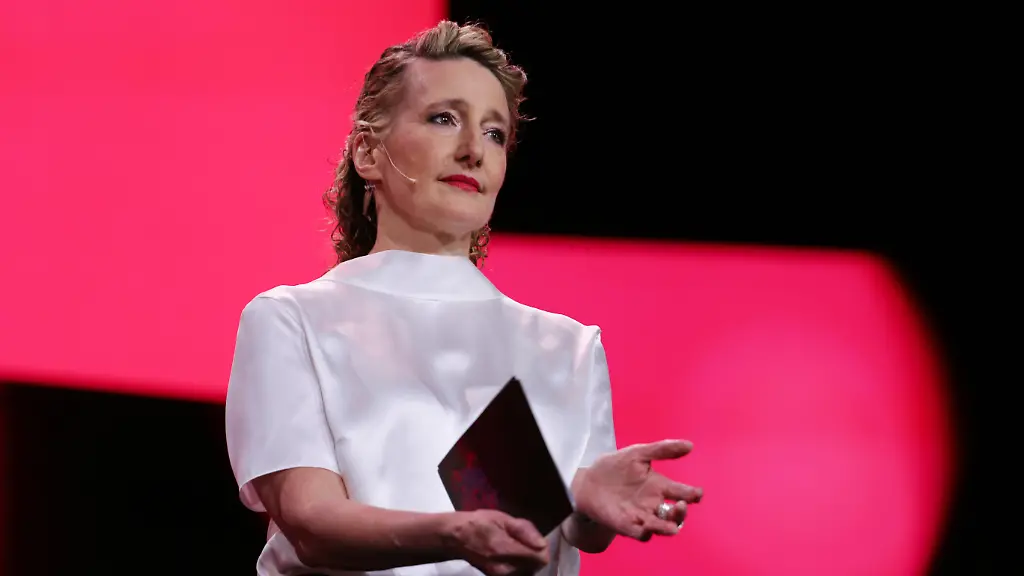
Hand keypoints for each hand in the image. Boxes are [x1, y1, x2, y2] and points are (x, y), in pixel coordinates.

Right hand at [445, 509, 549, 575]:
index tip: (535, 540)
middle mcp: (504, 569)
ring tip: (515, 547)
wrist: (456, 538)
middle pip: (535, 567)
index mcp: (505, 550)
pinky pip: (518, 574)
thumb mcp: (502, 518)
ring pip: (528, 572)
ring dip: (527, 560)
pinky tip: (510, 555)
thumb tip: (542, 544)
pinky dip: (519, 566)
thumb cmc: (479, 524)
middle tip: (521, 541)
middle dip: (534, 554)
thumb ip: (524, 531)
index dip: (542, 548)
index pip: (539, 559)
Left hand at [573, 439, 702, 540]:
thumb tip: (690, 445)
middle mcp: (654, 504)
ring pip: (662, 527)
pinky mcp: (627, 525)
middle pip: (675, 514)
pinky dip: (646, 533)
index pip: (681, 492)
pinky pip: (641, 534)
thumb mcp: (638, 453)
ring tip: (671, 525)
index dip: (692, 494)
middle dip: (681, 513)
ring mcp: (641, 516)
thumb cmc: (615, 466)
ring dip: (668, 527)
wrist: (588, 480)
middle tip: (680, 505)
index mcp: (659, 486)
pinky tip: (647, 527)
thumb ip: (662, 449)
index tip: (697, 493)